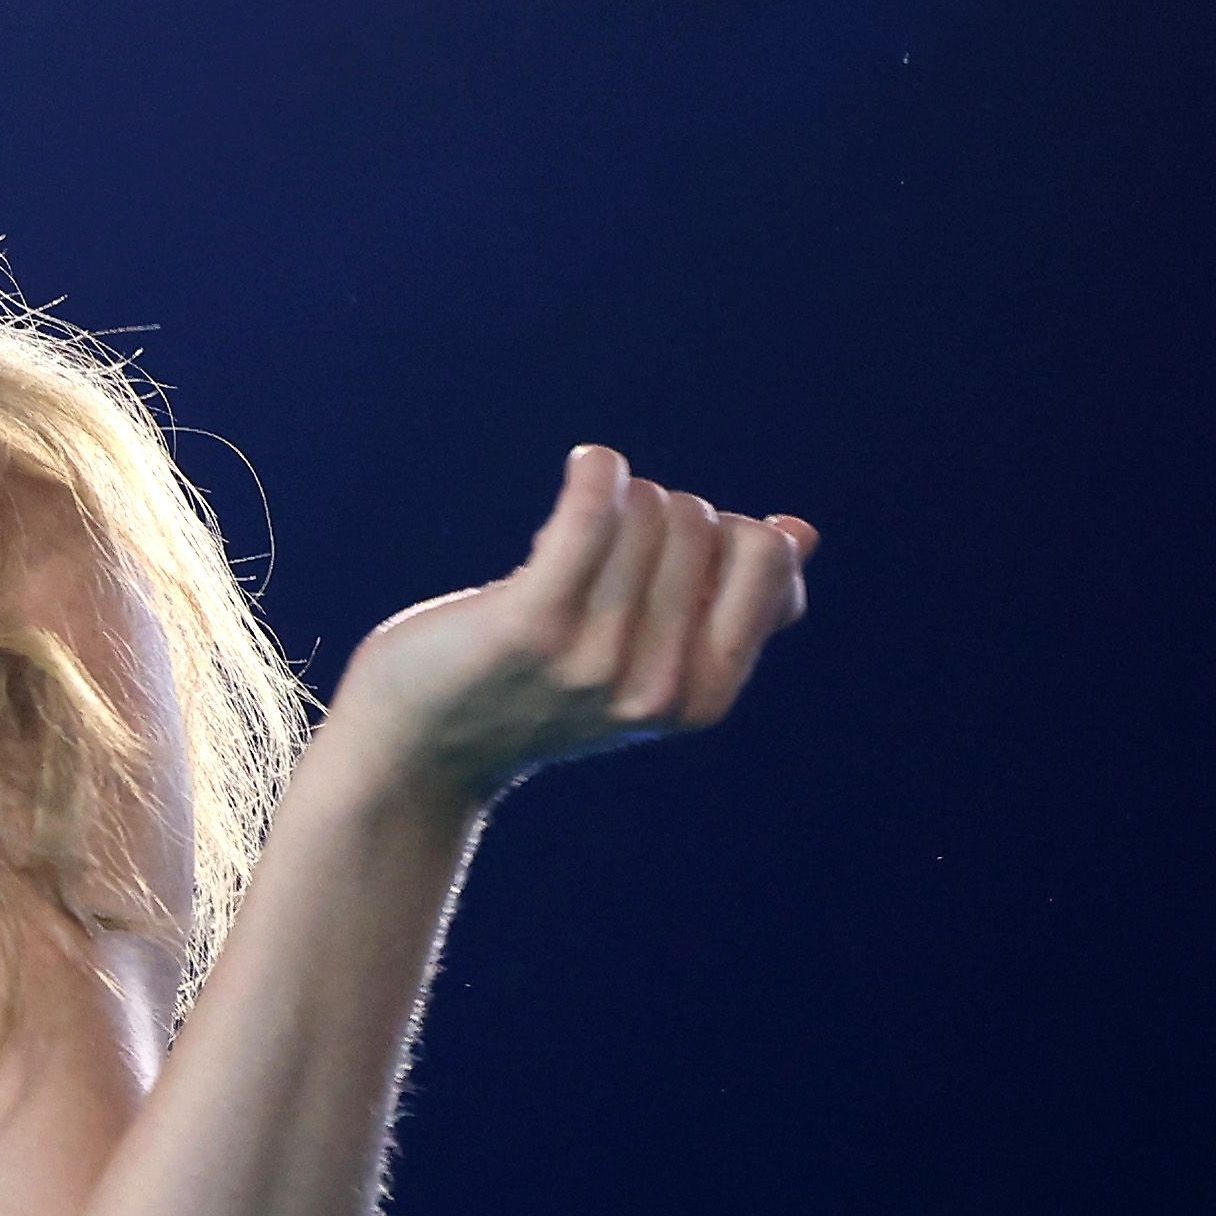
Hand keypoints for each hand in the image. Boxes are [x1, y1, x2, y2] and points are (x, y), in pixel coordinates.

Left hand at [331, 446, 812, 805]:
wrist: (415, 751)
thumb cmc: (532, 691)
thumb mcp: (647, 664)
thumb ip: (728, 610)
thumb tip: (800, 533)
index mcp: (704, 700)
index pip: (767, 558)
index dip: (721, 534)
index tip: (663, 559)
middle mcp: (658, 687)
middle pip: (701, 522)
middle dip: (651, 518)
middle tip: (592, 563)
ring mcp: (595, 660)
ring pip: (647, 509)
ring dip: (608, 505)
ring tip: (563, 551)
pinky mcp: (530, 626)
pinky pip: (593, 514)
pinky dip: (597, 471)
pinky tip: (587, 464)